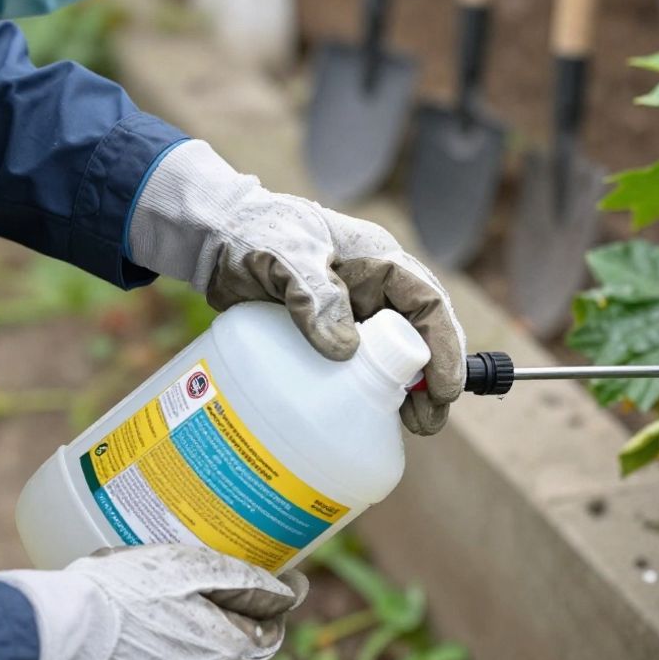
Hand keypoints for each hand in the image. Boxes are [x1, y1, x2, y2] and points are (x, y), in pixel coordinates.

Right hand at [0, 544, 306, 659]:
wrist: (63, 632)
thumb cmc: (127, 593)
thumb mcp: (190, 567)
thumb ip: (244, 580)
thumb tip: (289, 590)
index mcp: (227, 648)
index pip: (270, 630)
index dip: (277, 602)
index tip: (285, 580)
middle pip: (241, 649)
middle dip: (243, 621)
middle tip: (238, 589)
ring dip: (210, 638)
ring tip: (194, 605)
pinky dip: (180, 653)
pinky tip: (162, 628)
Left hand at [127, 140, 465, 434]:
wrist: (213, 237)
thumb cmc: (253, 232)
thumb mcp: (286, 255)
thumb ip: (315, 295)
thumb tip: (346, 350)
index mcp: (379, 261)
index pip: (428, 305)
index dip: (445, 347)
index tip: (444, 388)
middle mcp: (374, 287)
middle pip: (419, 336)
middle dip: (433, 378)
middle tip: (426, 422)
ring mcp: (352, 310)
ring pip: (393, 355)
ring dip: (405, 390)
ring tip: (409, 427)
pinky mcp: (326, 331)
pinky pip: (359, 364)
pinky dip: (368, 389)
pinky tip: (364, 416)